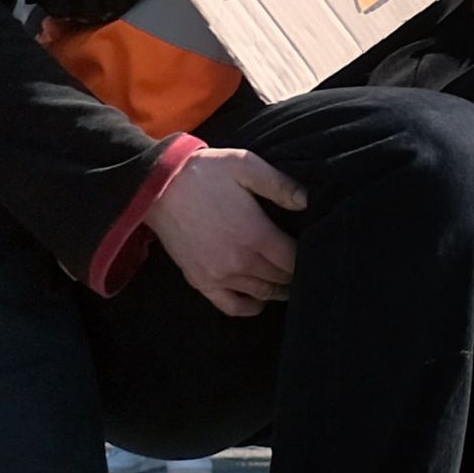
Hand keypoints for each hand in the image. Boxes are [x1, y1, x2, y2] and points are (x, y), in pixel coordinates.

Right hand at [147, 144, 306, 316]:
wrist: (158, 186)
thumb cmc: (205, 173)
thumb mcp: (246, 165)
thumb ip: (281, 185)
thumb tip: (309, 201)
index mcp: (256, 234)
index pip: (294, 260)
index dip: (308, 258)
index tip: (315, 252)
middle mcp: (240, 262)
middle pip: (281, 279)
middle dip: (296, 275)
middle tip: (306, 268)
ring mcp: (219, 276)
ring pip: (262, 294)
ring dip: (279, 291)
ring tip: (289, 282)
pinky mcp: (201, 282)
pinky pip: (232, 306)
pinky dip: (250, 307)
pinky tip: (260, 299)